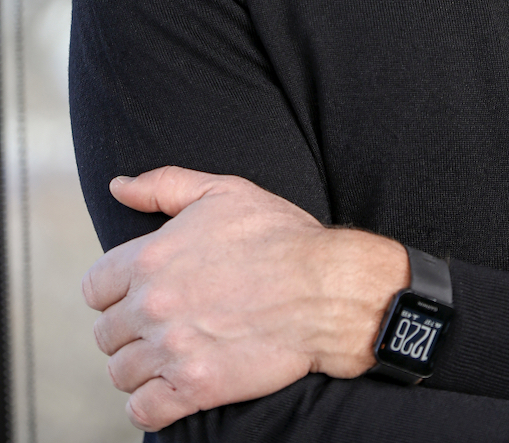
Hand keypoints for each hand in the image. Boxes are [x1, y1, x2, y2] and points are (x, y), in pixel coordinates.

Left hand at [82, 166, 408, 431]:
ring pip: (122, 373)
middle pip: (106, 334)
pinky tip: (174, 385)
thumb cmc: (280, 236)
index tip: (143, 291)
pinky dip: (152, 403)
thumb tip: (117, 186)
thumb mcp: (224, 192)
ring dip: (142, 366)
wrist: (326, 288)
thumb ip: (163, 185)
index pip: (95, 288)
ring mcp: (172, 350)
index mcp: (151, 257)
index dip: (117, 290)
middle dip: (131, 329)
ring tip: (174, 352)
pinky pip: (143, 411)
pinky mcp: (195, 388)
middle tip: (166, 322)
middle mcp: (153, 305)